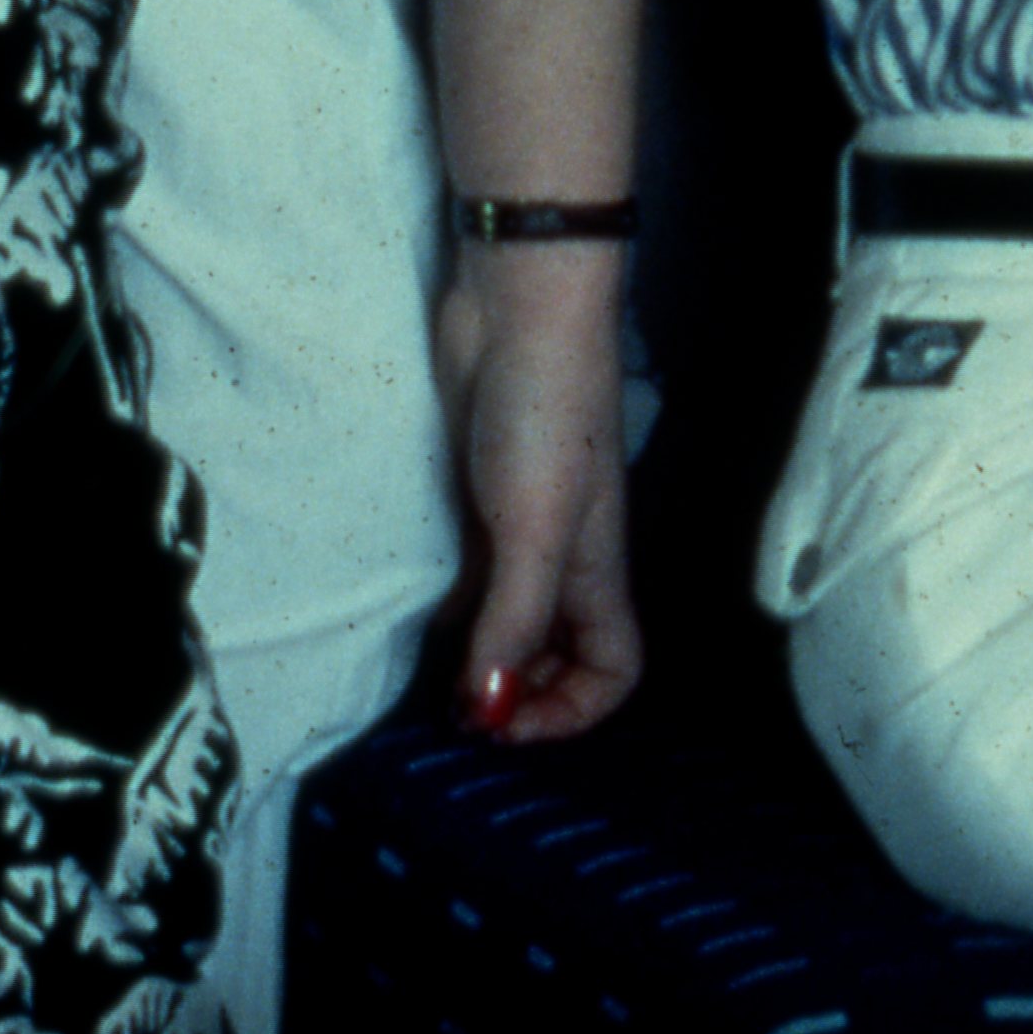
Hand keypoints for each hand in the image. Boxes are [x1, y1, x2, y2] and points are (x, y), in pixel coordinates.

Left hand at [434, 243, 645, 743]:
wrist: (517, 310)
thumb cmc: (544, 414)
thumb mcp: (532, 526)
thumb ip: (513, 618)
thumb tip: (488, 708)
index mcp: (597, 572)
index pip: (614, 670)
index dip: (570, 712)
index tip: (501, 723)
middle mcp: (565, 561)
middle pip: (559, 657)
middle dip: (516, 696)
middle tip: (454, 710)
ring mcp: (521, 529)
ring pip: (511, 622)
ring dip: (479, 659)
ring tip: (429, 679)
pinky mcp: (480, 499)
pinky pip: (473, 579)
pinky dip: (452, 612)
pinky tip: (418, 619)